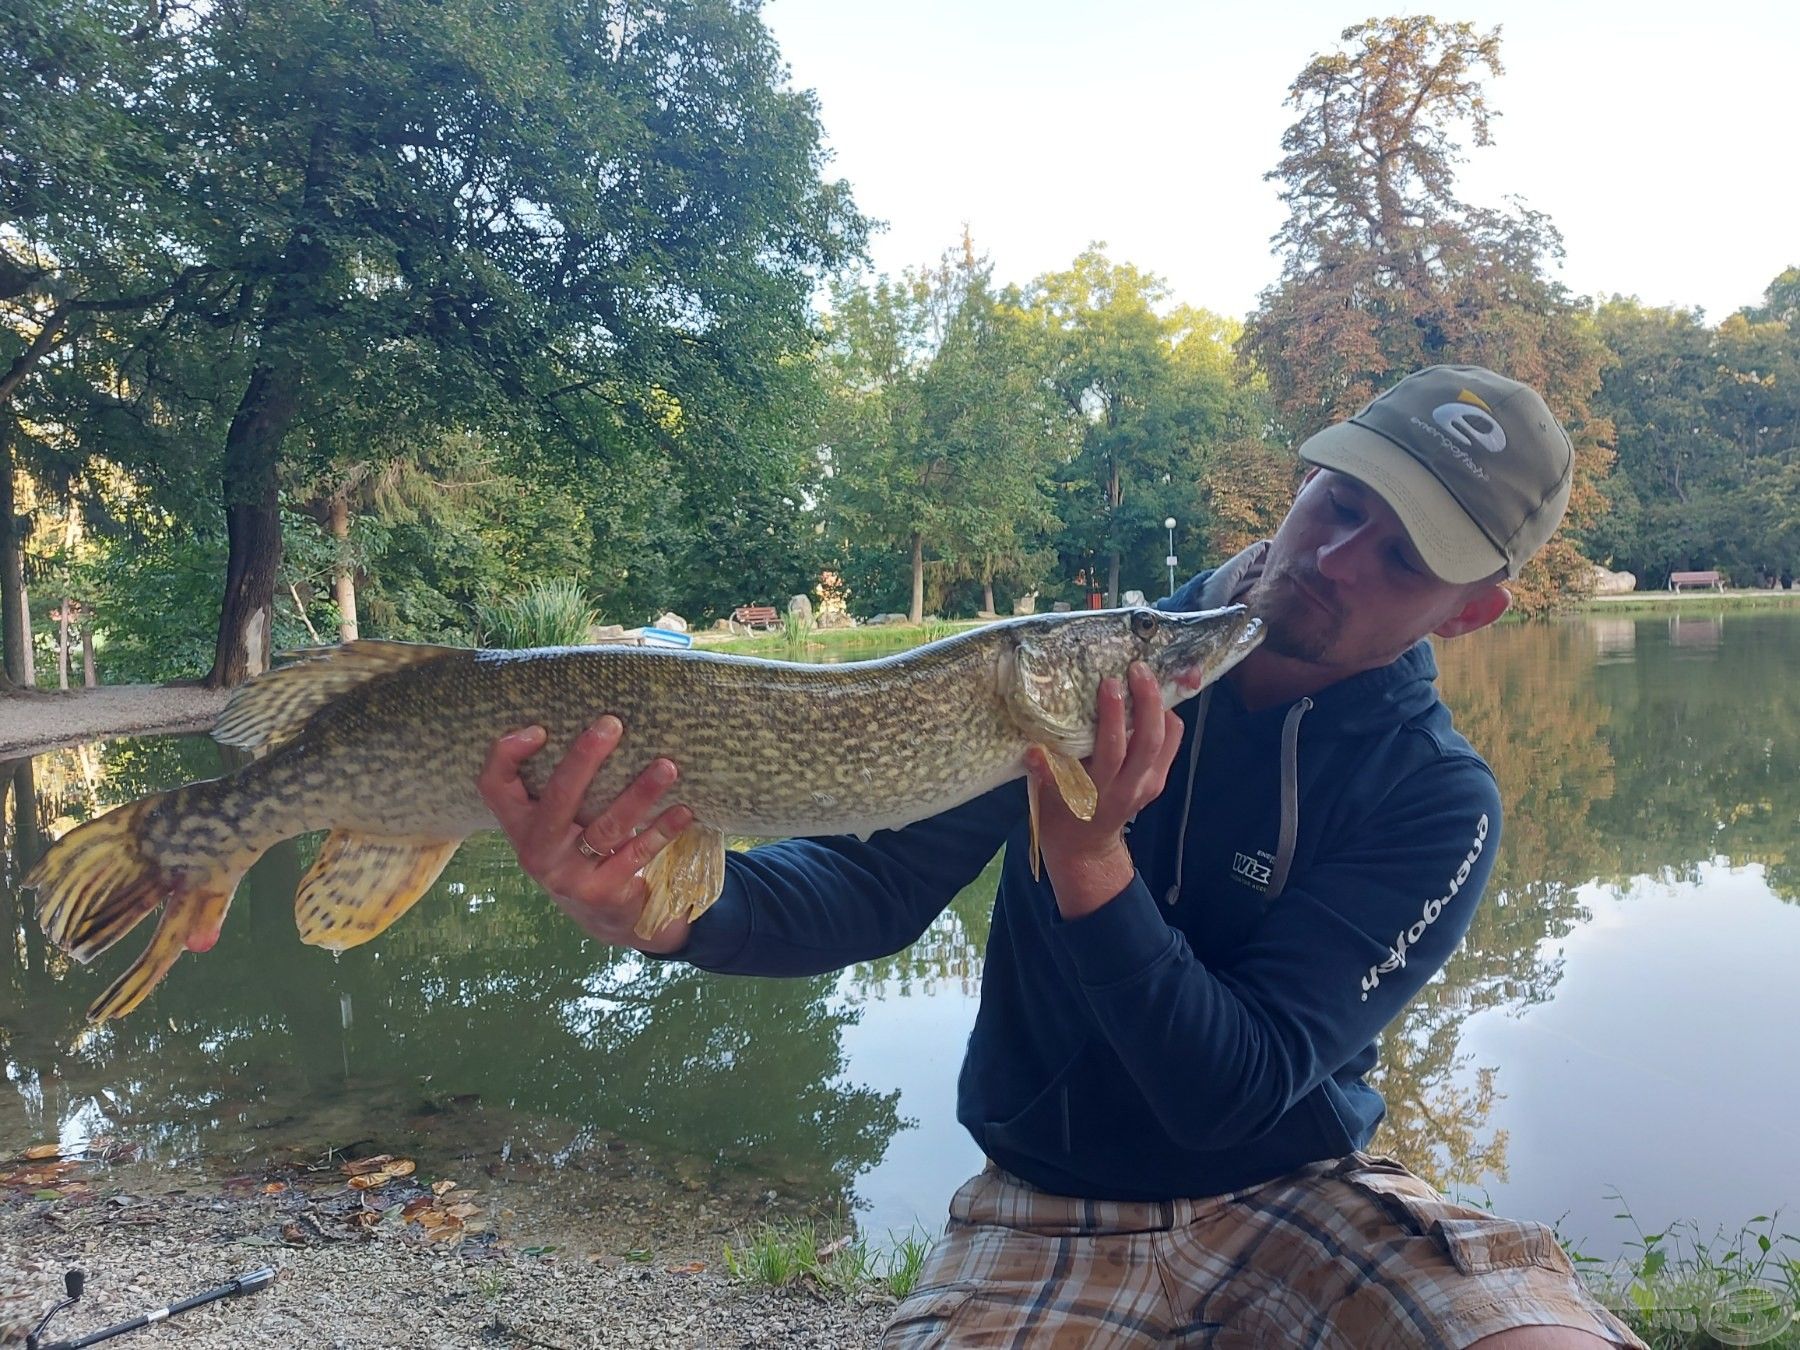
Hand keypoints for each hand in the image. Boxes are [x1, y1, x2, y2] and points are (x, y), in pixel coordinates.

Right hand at [477, 716, 694, 953]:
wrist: (602, 916)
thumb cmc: (580, 848)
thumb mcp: (559, 821)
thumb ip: (562, 784)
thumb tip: (601, 728)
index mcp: (519, 824)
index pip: (494, 785)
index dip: (506, 754)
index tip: (539, 728)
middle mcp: (536, 850)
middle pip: (557, 798)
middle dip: (585, 758)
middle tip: (613, 724)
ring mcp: (567, 875)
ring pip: (607, 826)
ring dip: (639, 793)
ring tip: (666, 767)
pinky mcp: (601, 893)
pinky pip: (636, 854)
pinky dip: (661, 830)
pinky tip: (682, 811)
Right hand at [1025, 661, 1183, 919]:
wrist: (1085, 848)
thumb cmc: (1060, 817)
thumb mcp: (1045, 800)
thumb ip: (1044, 774)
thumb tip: (1033, 749)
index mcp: (1100, 791)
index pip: (1113, 750)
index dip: (1114, 716)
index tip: (1108, 684)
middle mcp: (1130, 788)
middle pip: (1149, 740)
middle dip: (1147, 701)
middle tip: (1137, 669)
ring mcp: (1149, 785)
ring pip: (1166, 741)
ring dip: (1160, 705)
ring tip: (1147, 675)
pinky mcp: (1158, 781)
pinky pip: (1171, 744)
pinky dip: (1166, 718)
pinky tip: (1152, 698)